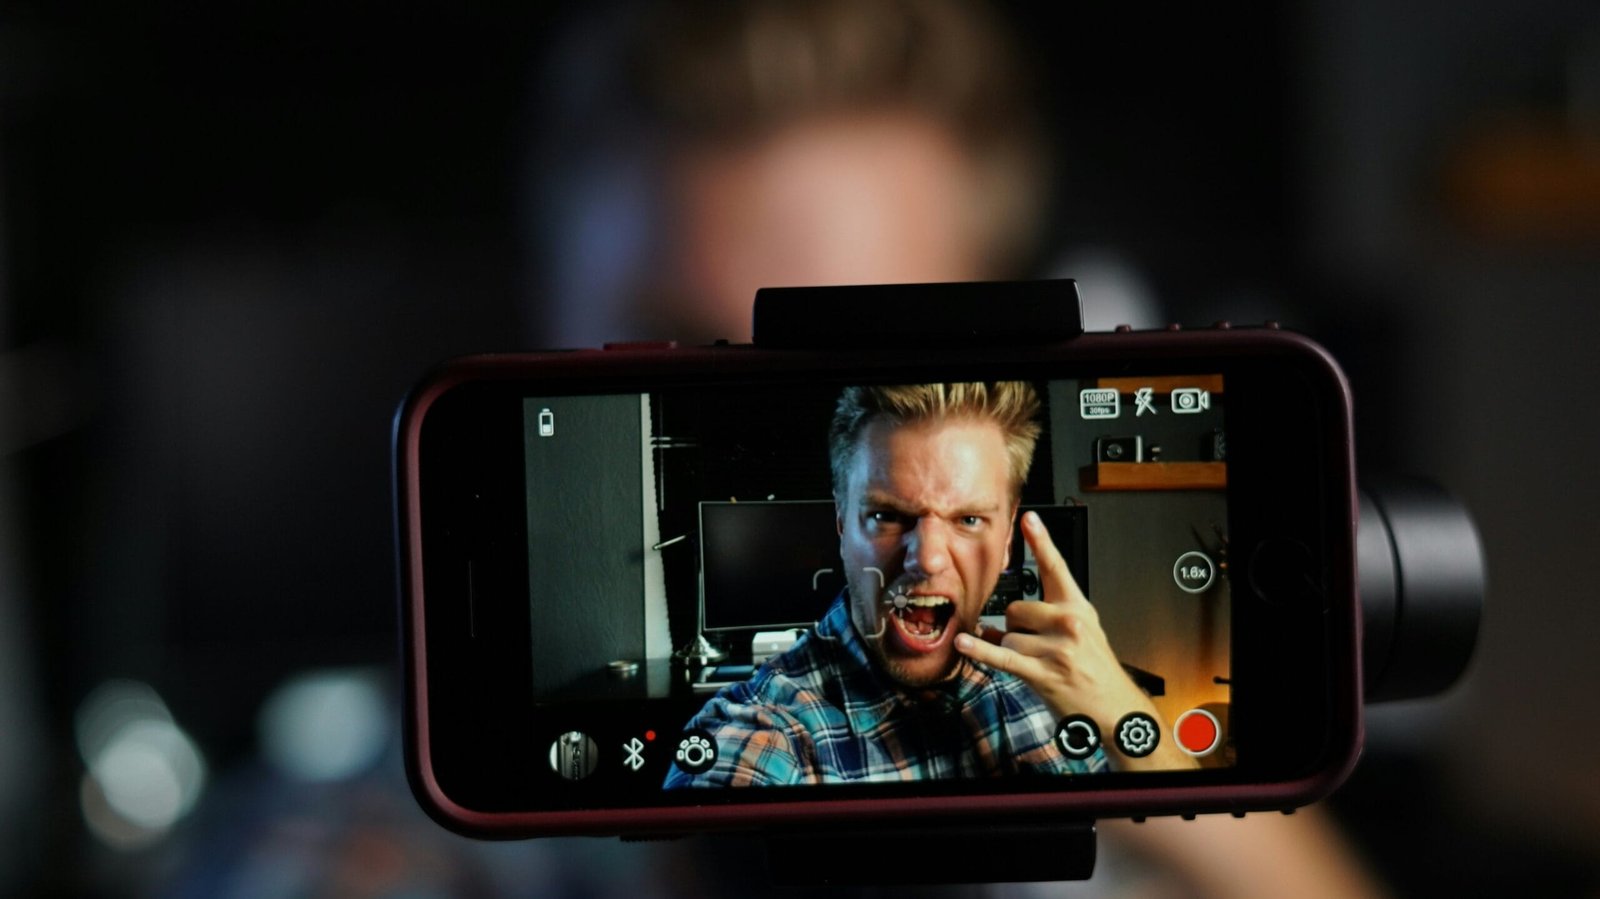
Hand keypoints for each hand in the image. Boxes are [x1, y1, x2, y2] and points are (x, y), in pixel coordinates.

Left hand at [954, 511, 1194, 770]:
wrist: (1115, 708)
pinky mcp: (1043, 672)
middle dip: (1015, 627)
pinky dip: (981, 651)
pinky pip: (1003, 657)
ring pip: (1008, 636)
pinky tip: (964, 643)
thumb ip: (1048, 616)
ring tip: (1036, 663)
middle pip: (1016, 609)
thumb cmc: (1096, 670)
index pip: (1056, 567)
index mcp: (1078, 607)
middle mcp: (1070, 622)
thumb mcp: (1083, 632)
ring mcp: (1058, 648)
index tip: (1029, 518)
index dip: (1041, 541)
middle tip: (1034, 645)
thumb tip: (1006, 614)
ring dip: (1012, 651)